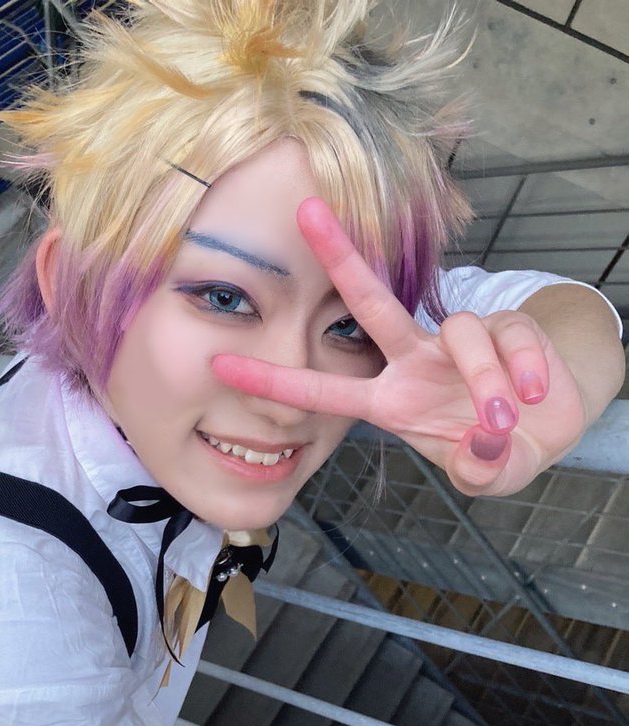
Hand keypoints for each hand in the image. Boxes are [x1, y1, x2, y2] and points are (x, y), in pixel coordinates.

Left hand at [210, 197, 591, 496]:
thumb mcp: (481, 471)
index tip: (220, 365)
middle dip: (339, 255)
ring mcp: (460, 341)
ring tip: (504, 418)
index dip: (274, 382)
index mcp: (391, 400)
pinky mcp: (509, 328)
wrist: (549, 429)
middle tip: (305, 210)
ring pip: (461, 335)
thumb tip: (484, 445)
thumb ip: (477, 468)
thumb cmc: (494, 449)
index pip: (323, 390)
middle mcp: (416, 360)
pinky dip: (527, 371)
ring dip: (484, 380)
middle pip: (370, 299)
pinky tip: (536, 394)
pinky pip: (511, 339)